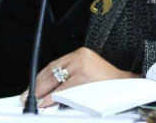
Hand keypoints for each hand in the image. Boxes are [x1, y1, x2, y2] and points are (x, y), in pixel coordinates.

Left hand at [20, 47, 139, 107]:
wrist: (127, 88)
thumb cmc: (108, 84)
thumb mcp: (87, 73)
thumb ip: (70, 77)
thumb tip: (47, 91)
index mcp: (81, 54)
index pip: (54, 65)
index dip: (40, 78)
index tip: (32, 88)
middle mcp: (80, 57)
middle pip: (52, 71)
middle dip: (38, 86)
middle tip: (28, 96)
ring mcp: (82, 67)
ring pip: (56, 80)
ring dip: (42, 92)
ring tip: (35, 101)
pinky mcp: (84, 78)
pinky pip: (63, 90)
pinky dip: (53, 97)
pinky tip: (47, 102)